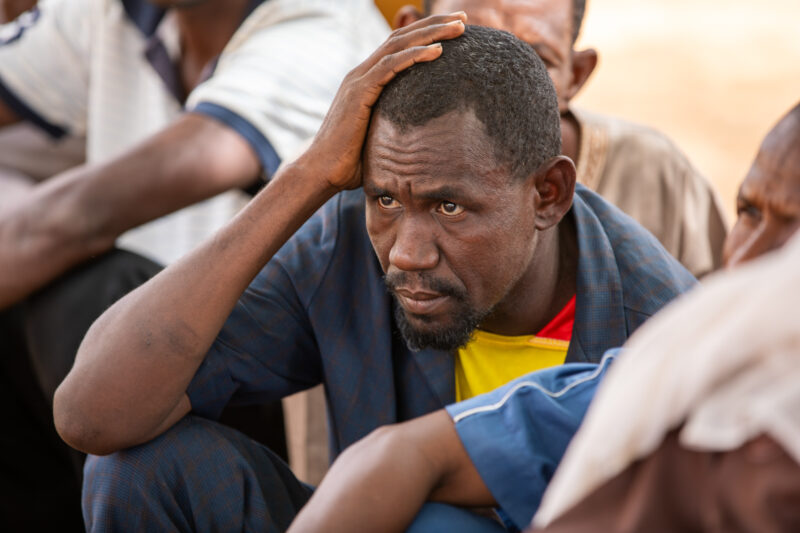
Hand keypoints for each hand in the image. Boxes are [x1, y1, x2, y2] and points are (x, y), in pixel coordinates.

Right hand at [297, 12, 466, 191]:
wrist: (322, 172)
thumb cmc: (351, 162)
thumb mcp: (381, 137)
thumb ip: (397, 128)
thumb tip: (424, 140)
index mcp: (367, 80)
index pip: (399, 46)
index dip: (426, 33)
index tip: (455, 29)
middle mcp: (361, 73)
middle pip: (401, 37)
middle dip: (435, 25)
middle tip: (464, 17)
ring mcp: (358, 80)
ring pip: (398, 45)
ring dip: (431, 34)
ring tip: (460, 27)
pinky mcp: (359, 93)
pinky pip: (390, 66)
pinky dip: (414, 56)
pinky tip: (438, 51)